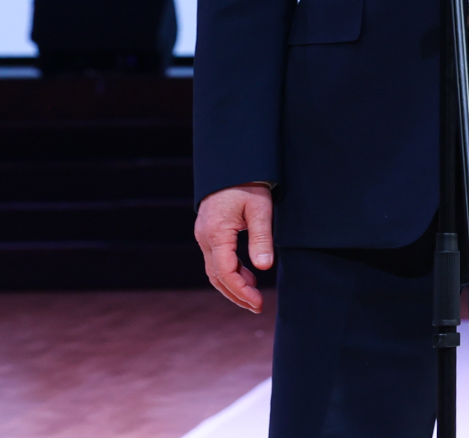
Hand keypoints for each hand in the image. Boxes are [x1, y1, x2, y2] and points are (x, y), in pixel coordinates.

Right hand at [194, 182, 275, 312]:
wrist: (232, 162)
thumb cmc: (248, 183)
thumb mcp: (260, 209)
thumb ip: (261, 238)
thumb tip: (264, 268)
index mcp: (216, 233)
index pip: (225, 274)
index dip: (241, 292)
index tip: (258, 303)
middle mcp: (204, 237)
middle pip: (216, 277)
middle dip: (236, 294)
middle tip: (257, 306)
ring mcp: (204, 235)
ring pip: (214, 270)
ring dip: (233, 285)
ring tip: (254, 294)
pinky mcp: (208, 232)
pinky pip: (216, 259)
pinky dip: (230, 271)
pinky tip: (248, 275)